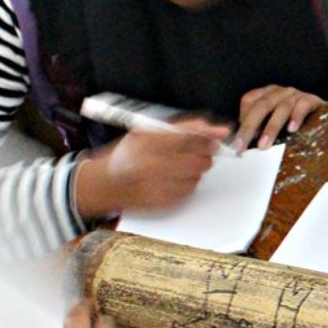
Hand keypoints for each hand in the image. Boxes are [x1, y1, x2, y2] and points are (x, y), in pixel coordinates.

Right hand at [79, 119, 228, 215]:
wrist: (106, 184)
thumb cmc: (127, 154)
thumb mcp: (144, 133)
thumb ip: (177, 128)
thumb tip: (208, 126)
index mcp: (148, 141)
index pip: (188, 136)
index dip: (208, 134)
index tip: (222, 132)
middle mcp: (154, 163)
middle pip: (200, 159)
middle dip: (203, 154)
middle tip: (194, 153)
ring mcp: (159, 184)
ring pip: (198, 175)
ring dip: (195, 170)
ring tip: (176, 166)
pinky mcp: (164, 200)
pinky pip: (190, 190)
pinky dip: (187, 184)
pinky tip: (172, 179)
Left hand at [234, 86, 325, 150]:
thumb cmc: (298, 125)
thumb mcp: (275, 126)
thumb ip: (260, 130)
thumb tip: (242, 144)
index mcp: (268, 94)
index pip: (249, 100)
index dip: (242, 118)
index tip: (239, 139)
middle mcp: (280, 92)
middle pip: (261, 105)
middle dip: (249, 126)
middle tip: (242, 145)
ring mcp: (296, 95)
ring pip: (281, 108)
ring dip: (271, 128)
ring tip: (264, 145)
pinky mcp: (311, 100)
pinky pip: (302, 106)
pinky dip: (296, 117)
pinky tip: (292, 130)